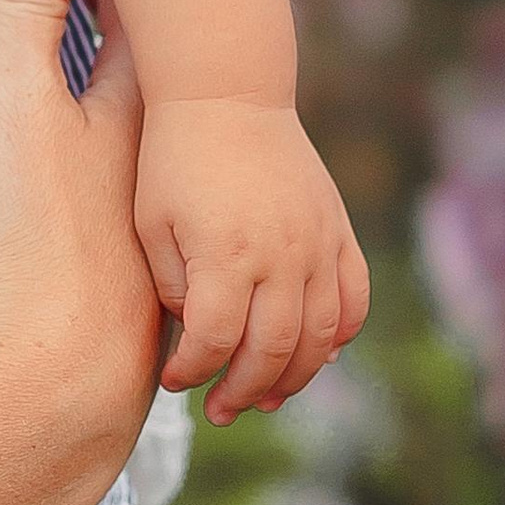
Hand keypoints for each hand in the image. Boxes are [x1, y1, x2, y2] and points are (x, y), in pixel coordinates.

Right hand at [0, 0, 164, 504]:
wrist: (57, 375)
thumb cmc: (34, 233)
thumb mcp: (15, 103)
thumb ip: (24, 1)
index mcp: (138, 111)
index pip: (134, 13)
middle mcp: (161, 167)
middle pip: (157, 81)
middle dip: (132, 32)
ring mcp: (152, 232)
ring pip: (157, 157)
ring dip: (139, 118)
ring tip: (114, 86)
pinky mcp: (136, 289)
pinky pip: (143, 219)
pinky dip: (130, 194)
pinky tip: (114, 216)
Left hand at [135, 98, 369, 423]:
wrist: (225, 93)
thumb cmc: (172, 157)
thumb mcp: (151, 222)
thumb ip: (175, 285)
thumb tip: (201, 334)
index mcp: (226, 254)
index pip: (215, 341)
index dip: (194, 371)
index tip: (174, 380)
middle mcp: (280, 254)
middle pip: (273, 350)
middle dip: (243, 390)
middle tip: (220, 411)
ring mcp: (317, 243)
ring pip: (321, 335)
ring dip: (295, 376)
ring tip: (265, 397)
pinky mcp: (337, 229)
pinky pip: (353, 297)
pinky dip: (340, 334)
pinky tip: (317, 354)